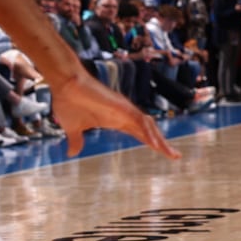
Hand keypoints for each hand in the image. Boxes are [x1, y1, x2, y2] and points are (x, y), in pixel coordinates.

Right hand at [49, 72, 179, 160]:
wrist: (64, 85)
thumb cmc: (69, 102)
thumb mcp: (72, 129)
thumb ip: (76, 140)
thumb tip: (71, 153)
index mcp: (116, 121)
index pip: (140, 134)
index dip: (152, 143)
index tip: (163, 153)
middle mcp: (124, 115)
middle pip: (149, 131)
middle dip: (162, 144)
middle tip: (175, 156)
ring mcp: (124, 109)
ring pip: (148, 125)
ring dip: (159, 139)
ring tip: (169, 153)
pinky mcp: (121, 105)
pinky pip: (139, 120)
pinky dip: (147, 131)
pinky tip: (154, 143)